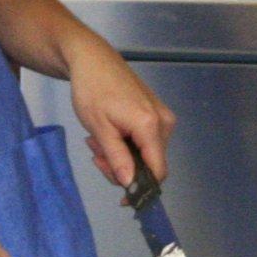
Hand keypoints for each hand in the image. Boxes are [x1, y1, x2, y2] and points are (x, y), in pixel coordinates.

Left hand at [66, 34, 175, 187]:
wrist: (92, 59)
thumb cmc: (92, 90)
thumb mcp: (99, 128)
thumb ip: (117, 158)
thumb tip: (130, 185)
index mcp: (151, 125)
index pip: (158, 171)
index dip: (142, 189)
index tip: (121, 197)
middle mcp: (164, 122)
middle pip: (151, 164)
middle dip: (123, 168)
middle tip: (96, 155)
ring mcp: (162, 116)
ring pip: (147, 153)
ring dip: (122, 156)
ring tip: (97, 140)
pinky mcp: (156, 112)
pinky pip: (146, 140)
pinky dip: (127, 144)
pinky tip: (109, 133)